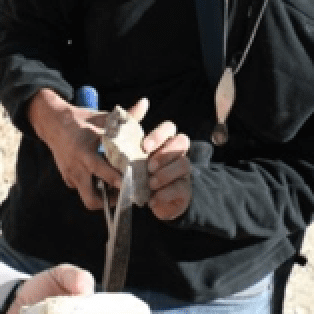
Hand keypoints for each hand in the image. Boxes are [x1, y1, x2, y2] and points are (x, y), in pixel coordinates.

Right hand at [28, 88, 122, 210]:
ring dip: (102, 196)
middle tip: (125, 194)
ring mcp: (70, 175)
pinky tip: (103, 179)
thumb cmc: (81, 120)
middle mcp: (76, 168)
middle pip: (92, 199)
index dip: (118, 180)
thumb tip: (145, 103)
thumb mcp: (103, 117)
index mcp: (85, 152)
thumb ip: (126, 116)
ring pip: (87, 197)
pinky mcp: (67, 178)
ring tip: (116, 188)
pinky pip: (82, 189)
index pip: (102, 171)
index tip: (132, 185)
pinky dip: (93, 187)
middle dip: (109, 201)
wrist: (53, 122)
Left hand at [136, 99, 190, 220]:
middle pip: (182, 141)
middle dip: (165, 153)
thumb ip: (129, 139)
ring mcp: (183, 171)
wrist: (147, 201)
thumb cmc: (138, 174)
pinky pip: (181, 188)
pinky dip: (165, 194)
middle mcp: (177, 153)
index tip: (144, 147)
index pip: (169, 127)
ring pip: (184, 164)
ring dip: (165, 174)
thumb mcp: (130, 158)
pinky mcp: (184, 190)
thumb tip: (133, 112)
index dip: (159, 134)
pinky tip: (152, 200)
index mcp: (163, 142)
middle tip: (149, 167)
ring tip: (150, 184)